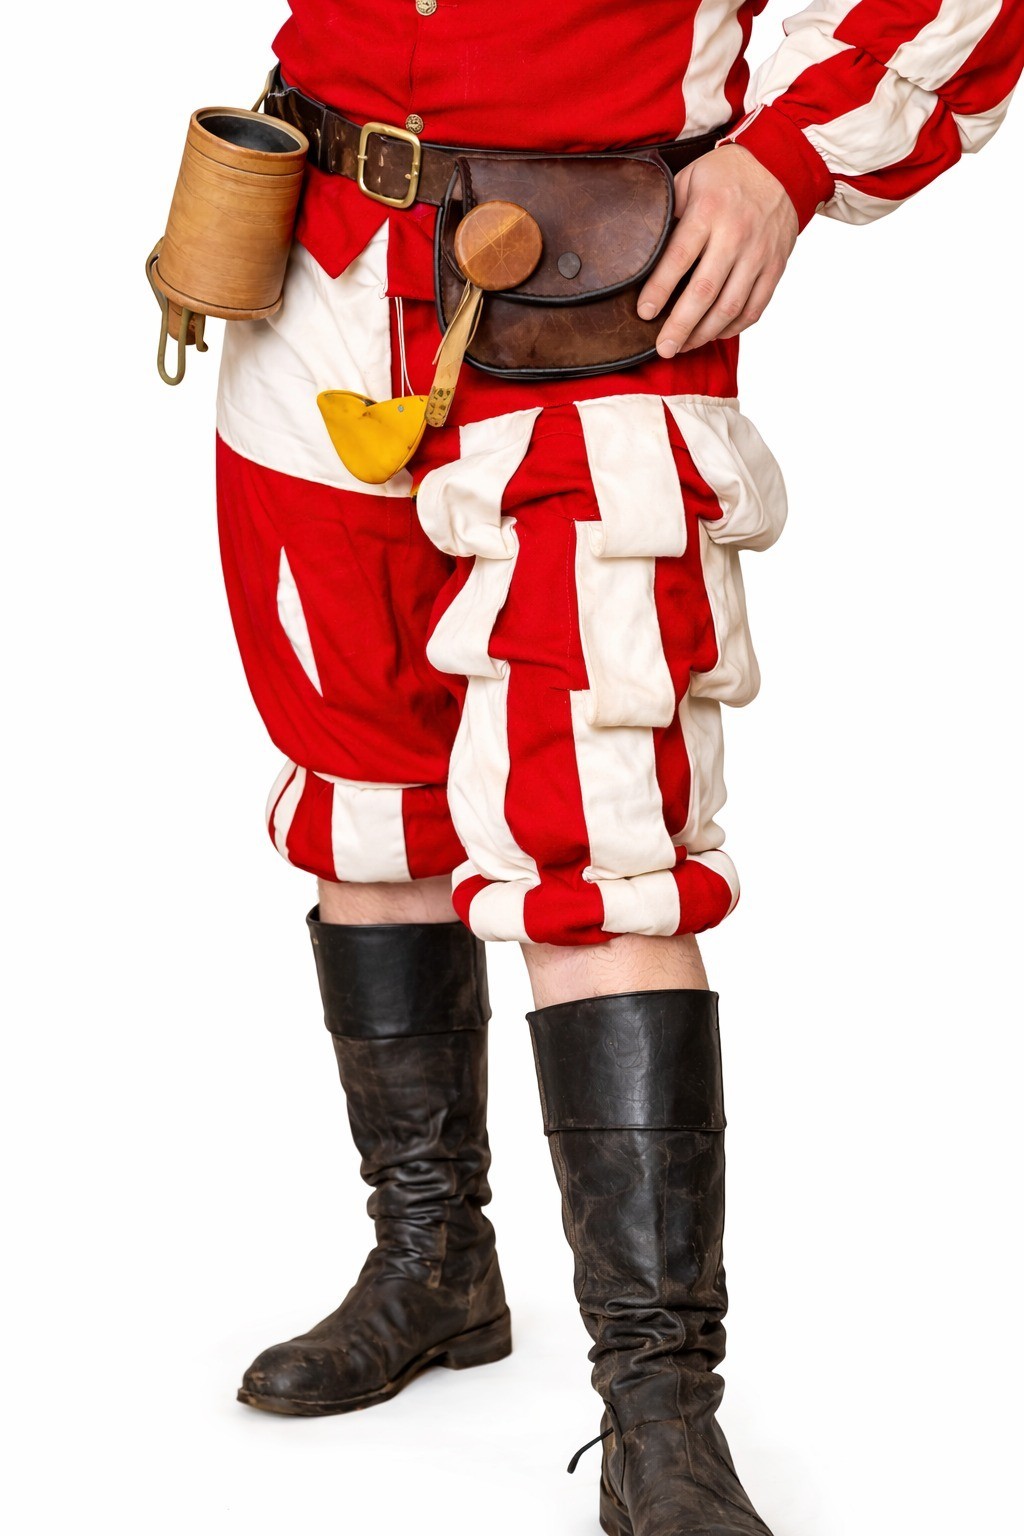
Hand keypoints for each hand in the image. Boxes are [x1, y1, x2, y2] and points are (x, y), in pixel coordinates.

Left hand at [637, 144, 798, 355]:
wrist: (780, 166)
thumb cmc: (724, 176)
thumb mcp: (689, 179)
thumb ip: (669, 211)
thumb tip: (641, 249)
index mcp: (709, 211)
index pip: (679, 258)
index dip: (659, 290)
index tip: (644, 314)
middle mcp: (736, 234)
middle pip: (704, 291)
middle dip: (680, 326)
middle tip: (663, 349)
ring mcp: (758, 254)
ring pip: (730, 306)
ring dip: (704, 334)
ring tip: (683, 347)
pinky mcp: (775, 267)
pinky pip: (754, 308)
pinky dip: (733, 328)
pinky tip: (713, 335)